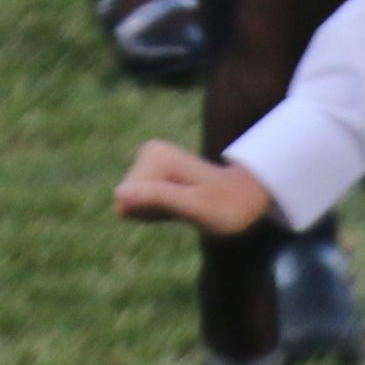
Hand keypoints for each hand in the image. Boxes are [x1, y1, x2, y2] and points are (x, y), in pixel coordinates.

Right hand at [110, 141, 273, 237]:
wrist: (246, 199)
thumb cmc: (226, 206)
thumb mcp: (194, 207)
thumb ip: (158, 198)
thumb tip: (119, 194)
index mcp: (156, 156)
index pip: (126, 198)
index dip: (151, 213)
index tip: (184, 207)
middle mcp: (149, 152)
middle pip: (126, 198)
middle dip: (151, 212)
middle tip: (187, 208)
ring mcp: (149, 161)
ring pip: (130, 202)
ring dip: (155, 213)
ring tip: (185, 207)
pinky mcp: (150, 172)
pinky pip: (138, 202)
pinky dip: (155, 212)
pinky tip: (178, 206)